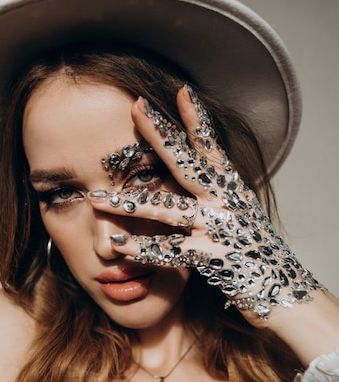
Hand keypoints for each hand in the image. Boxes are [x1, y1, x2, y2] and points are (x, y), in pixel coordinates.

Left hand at [89, 85, 324, 323]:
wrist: (283, 290)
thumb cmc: (256, 251)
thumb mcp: (240, 214)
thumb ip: (217, 195)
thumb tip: (195, 177)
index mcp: (232, 189)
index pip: (212, 148)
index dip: (197, 120)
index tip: (181, 91)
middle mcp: (225, 202)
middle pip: (186, 164)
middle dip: (159, 135)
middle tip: (136, 108)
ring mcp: (219, 228)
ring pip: (167, 209)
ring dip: (128, 204)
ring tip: (96, 199)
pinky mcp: (213, 257)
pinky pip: (171, 251)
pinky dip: (143, 248)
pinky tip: (118, 245)